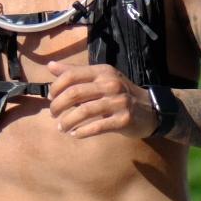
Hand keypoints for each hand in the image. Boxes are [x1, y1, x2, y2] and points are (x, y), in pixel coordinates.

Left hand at [40, 65, 160, 143]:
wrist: (150, 109)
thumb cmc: (119, 94)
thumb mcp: (100, 78)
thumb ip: (76, 73)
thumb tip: (50, 66)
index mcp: (102, 71)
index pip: (72, 75)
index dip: (56, 87)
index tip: (51, 98)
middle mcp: (110, 84)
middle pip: (75, 93)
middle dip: (58, 106)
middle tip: (53, 115)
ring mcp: (118, 102)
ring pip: (84, 111)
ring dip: (68, 121)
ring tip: (61, 128)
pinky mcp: (124, 120)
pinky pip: (98, 127)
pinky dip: (82, 132)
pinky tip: (75, 134)